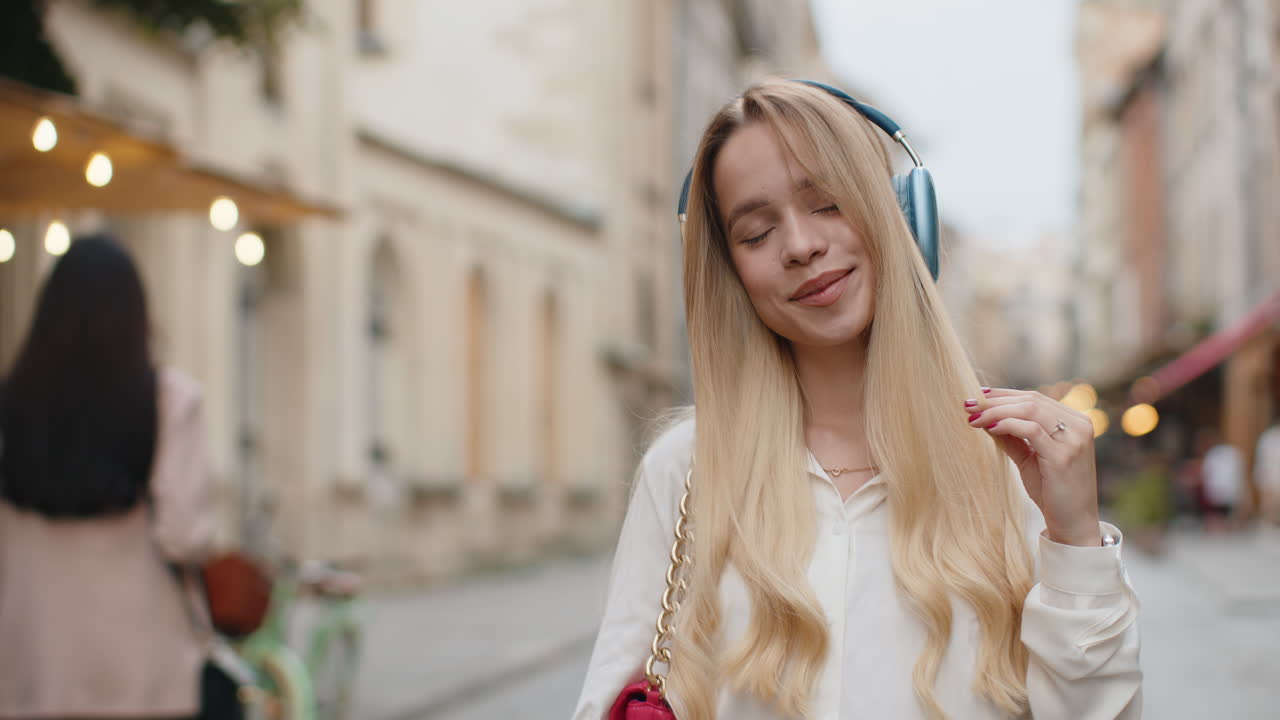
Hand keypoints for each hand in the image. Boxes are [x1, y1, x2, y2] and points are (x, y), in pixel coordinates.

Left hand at [963, 387, 1101, 546]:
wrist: (1073, 524)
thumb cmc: (1052, 491)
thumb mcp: (1029, 458)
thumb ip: (1011, 436)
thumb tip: (984, 416)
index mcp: (1074, 421)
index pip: (1034, 397)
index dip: (1003, 395)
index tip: (976, 396)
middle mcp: (1079, 425)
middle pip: (1030, 400)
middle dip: (995, 401)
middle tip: (967, 405)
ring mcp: (1074, 439)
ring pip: (1030, 409)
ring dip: (996, 411)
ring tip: (973, 418)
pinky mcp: (1063, 455)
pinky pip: (1031, 430)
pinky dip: (1007, 425)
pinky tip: (988, 429)